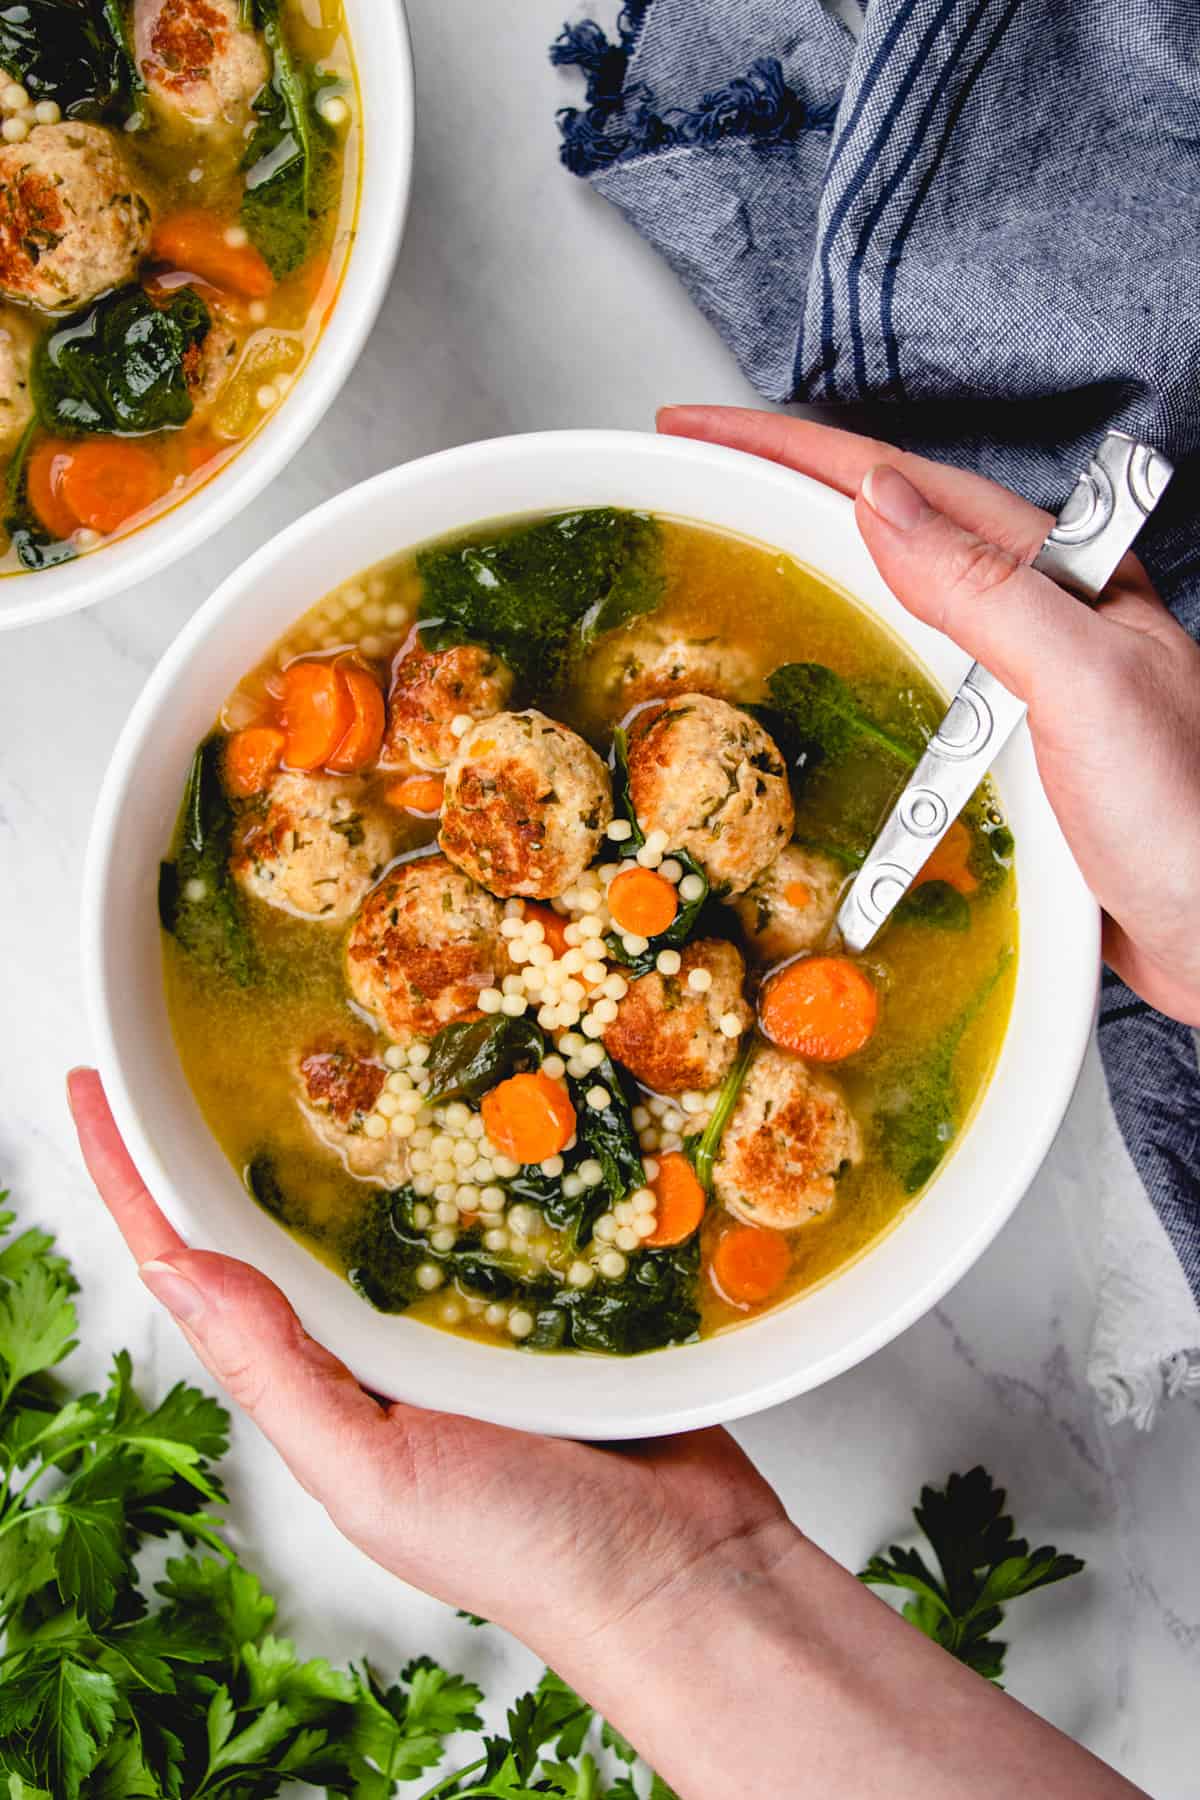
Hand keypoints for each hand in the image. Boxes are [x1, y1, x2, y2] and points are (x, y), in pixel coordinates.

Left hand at [70, 1069, 1148, 1798]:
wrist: (688, 1574)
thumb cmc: (530, 1548)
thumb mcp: (375, 1472)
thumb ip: (276, 1374)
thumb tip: (177, 1266)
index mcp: (318, 1380)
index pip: (193, 1264)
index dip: (130, 1178)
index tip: (90, 1087)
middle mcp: (377, 1336)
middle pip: (278, 1211)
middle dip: (229, 1129)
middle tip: (205, 1033)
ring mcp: (462, 1308)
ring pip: (386, 1189)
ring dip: (352, 1114)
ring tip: (329, 1028)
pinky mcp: (547, 1285)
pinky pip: (496, 1194)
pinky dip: (475, 1138)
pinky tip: (478, 1080)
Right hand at [659, 406, 1199, 1025]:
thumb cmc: (1188, 817)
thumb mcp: (1083, 683)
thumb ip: (985, 590)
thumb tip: (877, 504)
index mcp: (1054, 576)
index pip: (898, 484)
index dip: (790, 450)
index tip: (702, 429)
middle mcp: (1034, 616)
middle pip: (886, 525)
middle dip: (785, 487)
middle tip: (697, 472)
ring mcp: (1015, 680)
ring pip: (889, 599)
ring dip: (807, 566)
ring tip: (732, 548)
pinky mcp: (1001, 750)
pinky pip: (903, 685)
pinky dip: (844, 666)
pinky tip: (812, 679)